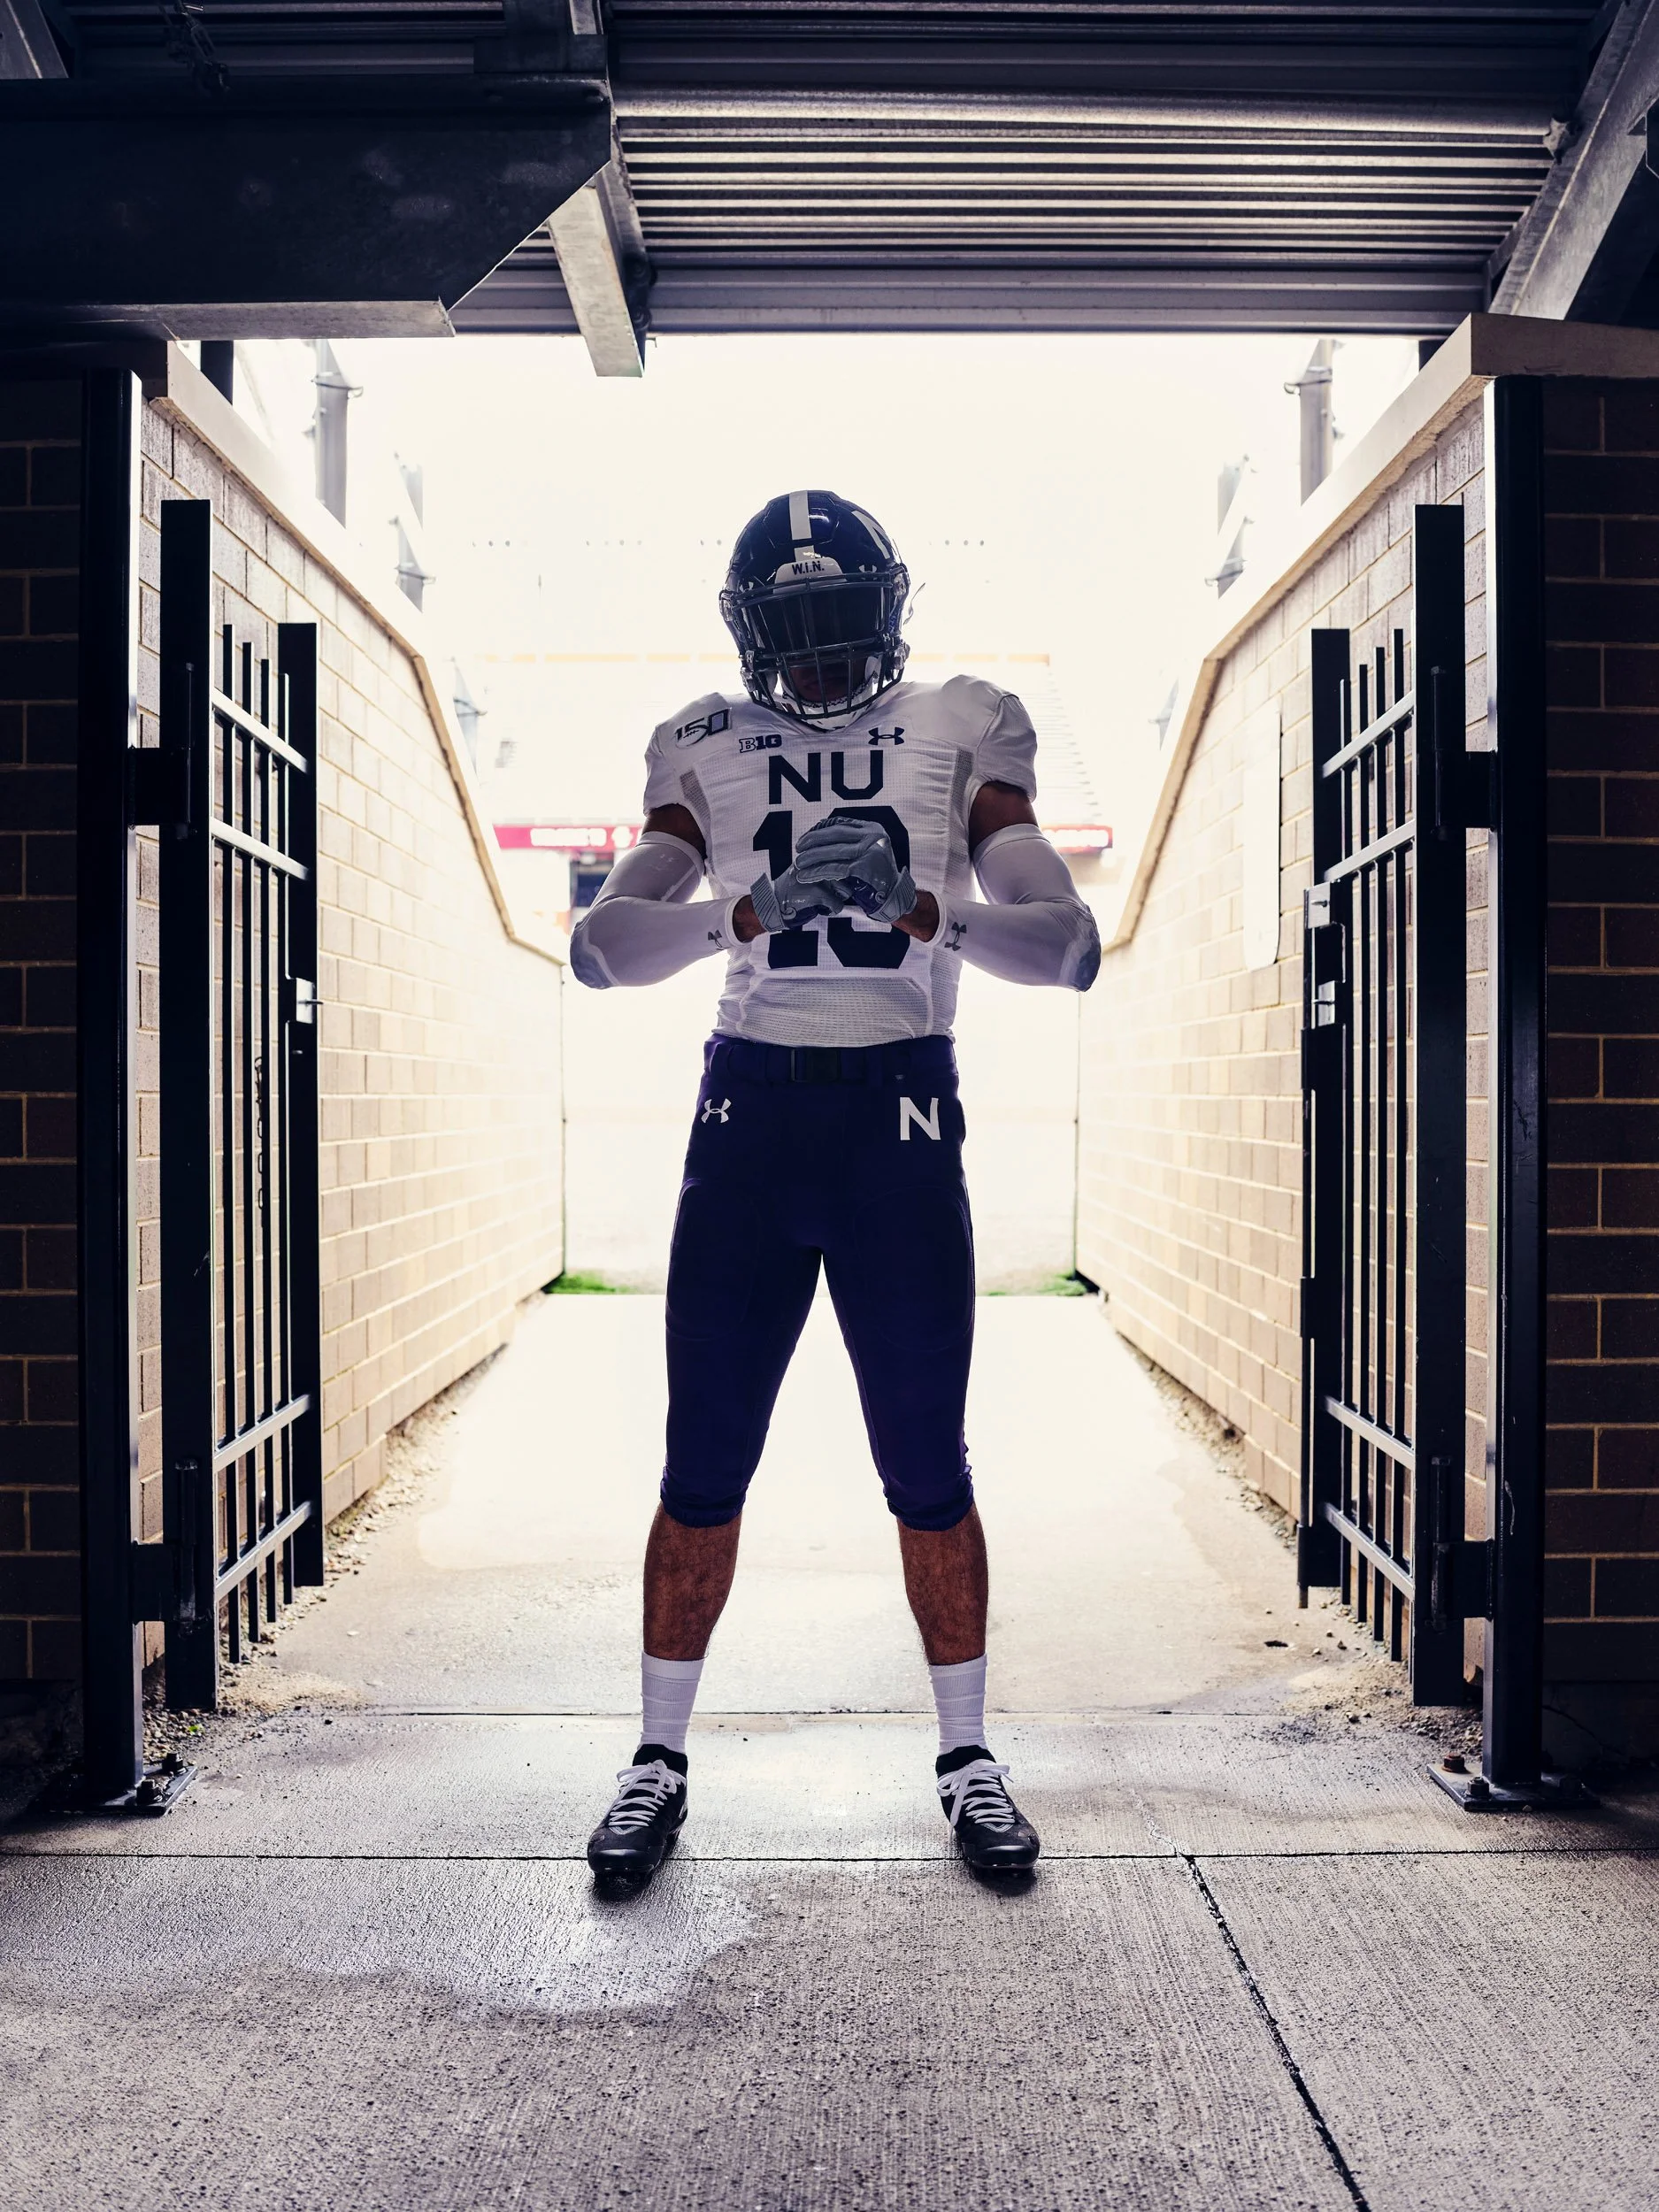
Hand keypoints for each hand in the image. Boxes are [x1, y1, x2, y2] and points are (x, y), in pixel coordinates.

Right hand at [748, 863, 846, 933]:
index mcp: (817, 853)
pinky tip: (825, 909)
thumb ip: (825, 864)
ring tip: (828, 900)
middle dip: (845, 886)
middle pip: (849, 874)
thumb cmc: (793, 887)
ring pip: (846, 890)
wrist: (772, 901)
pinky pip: (838, 904)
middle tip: (834, 892)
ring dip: (840, 898)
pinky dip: (833, 910)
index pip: (844, 856)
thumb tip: (849, 868)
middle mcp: (818, 861)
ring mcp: (818, 876)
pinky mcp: (817, 893)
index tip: (842, 877)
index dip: (848, 869)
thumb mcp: (808, 869)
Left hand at [794, 815, 915, 924]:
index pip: (841, 824)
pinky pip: (834, 869)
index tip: (806, 837)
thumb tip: (821, 830)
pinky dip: (817, 873)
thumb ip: (852, 840)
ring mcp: (869, 851)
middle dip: (813, 840)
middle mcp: (873, 837)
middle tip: (798, 848)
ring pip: (833, 852)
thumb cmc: (876, 874)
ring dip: (812, 857)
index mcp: (873, 829)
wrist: (893, 896)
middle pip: (835, 834)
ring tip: (798, 863)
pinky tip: (805, 876)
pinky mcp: (863, 868)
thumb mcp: (869, 850)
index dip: (820, 830)